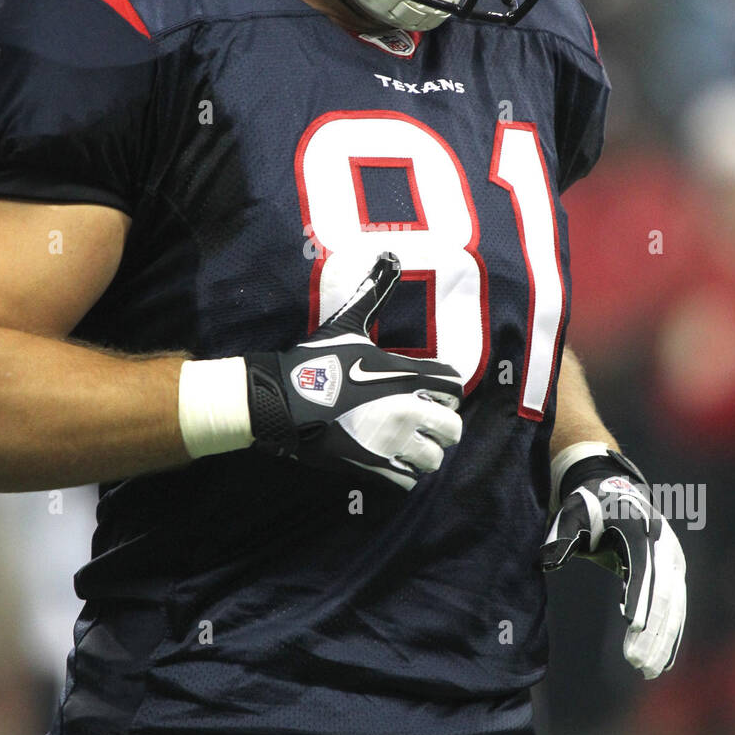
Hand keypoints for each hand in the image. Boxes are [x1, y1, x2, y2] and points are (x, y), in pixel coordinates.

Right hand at [245, 252, 463, 489]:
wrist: (280, 401)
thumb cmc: (314, 361)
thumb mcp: (347, 323)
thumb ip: (373, 293)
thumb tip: (390, 255)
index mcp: (404, 375)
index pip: (455, 387)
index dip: (446, 390)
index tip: (430, 392)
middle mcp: (406, 410)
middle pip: (453, 428)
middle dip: (440, 426)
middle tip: (422, 423)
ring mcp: (391, 442)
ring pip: (433, 459)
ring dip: (423, 453)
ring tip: (406, 445)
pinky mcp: (373, 467)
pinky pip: (408, 480)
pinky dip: (404, 473)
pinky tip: (389, 461)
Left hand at [540, 448, 685, 678]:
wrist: (614, 489)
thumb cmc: (588, 506)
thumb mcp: (572, 514)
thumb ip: (563, 535)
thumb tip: (549, 558)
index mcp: (638, 530)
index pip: (641, 570)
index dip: (639, 598)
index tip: (632, 627)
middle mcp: (662, 545)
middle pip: (662, 593)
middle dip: (652, 630)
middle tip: (638, 662)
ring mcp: (672, 559)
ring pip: (673, 605)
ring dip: (663, 639)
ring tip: (649, 670)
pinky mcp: (674, 572)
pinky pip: (676, 607)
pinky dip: (671, 633)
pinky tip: (663, 660)